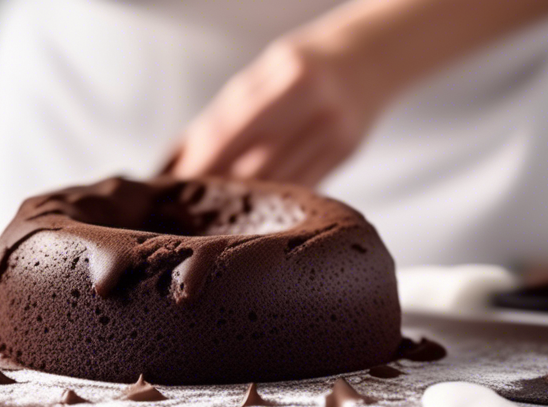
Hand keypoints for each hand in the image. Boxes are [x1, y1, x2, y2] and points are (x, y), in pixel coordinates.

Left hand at [170, 34, 389, 186]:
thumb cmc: (304, 66)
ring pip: (277, 185)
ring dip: (242, 199)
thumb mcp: (264, 74)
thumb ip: (227, 113)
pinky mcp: (346, 154)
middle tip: (190, 204)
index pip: (230, 133)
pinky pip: (300, 187)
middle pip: (254, 167)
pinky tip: (254, 203)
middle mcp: (317, 107)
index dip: (199, 164)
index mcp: (289, 77)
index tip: (175, 184)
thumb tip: (180, 159)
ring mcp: (336, 134)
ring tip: (217, 207)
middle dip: (217, 188)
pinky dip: (272, 197)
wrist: (372, 58)